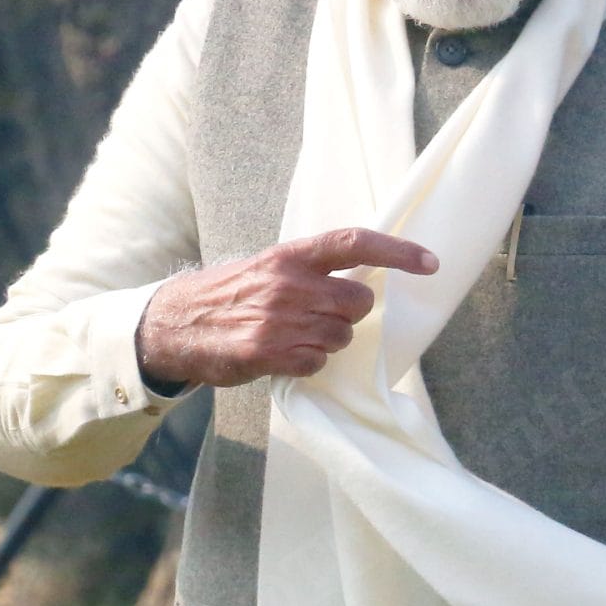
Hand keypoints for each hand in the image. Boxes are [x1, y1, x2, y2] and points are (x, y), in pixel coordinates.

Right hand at [135, 227, 437, 388]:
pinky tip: (284, 354)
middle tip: (321, 315)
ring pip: (342, 336)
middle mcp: (288, 283)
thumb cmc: (229, 294)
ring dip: (328, 341)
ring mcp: (278, 319)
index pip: (355, 243)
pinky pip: (318, 362)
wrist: (174, 324)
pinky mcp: (268, 353)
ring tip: (295, 335)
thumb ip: (311, 268)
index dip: (398, 252)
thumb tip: (365, 272)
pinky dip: (308, 362)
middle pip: (359, 301)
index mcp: (290, 255)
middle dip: (350, 313)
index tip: (430, 263)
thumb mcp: (267, 266)